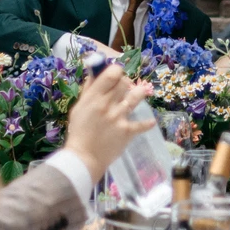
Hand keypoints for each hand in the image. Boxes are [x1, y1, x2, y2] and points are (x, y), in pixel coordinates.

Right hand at [64, 62, 153, 185]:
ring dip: (140, 93)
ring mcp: (118, 117)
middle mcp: (107, 104)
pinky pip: (141, 124)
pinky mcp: (127, 131)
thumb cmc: (79, 132)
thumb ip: (88, 90)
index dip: (116, 71)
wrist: (83, 158)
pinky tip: (151, 122)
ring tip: (141, 94)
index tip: (115, 76)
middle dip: (125, 83)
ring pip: (136, 96)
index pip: (111, 73)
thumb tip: (95, 72)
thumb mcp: (79, 107)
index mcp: (94, 97)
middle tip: (124, 90)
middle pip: (125, 83)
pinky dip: (147, 123)